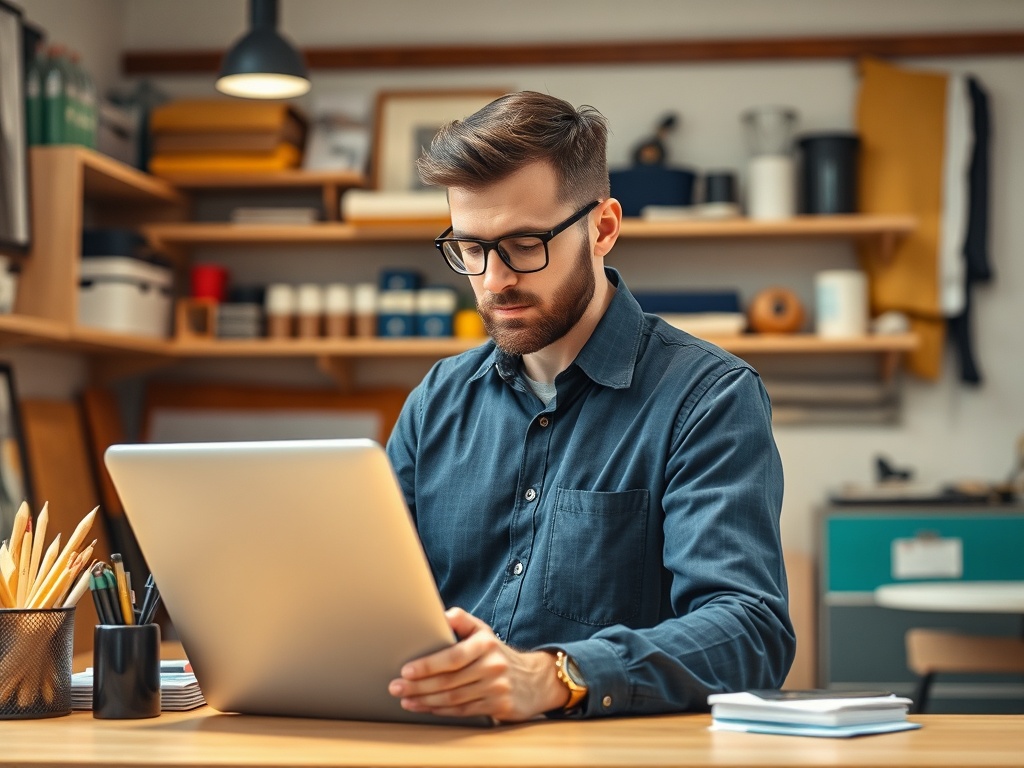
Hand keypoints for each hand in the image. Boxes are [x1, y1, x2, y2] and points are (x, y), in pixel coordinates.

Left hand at [387, 607, 569, 721]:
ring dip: (425, 700)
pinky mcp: (498, 707)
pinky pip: (463, 710)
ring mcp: (497, 688)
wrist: (535, 679)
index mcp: (486, 644)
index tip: (406, 669)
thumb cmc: (497, 653)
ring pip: (453, 698)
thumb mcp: (483, 631)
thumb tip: (439, 615)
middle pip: (449, 680)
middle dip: (418, 685)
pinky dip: (440, 710)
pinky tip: (425, 707)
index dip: (428, 665)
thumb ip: (461, 621)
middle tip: (396, 687)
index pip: (452, 656)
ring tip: (405, 699)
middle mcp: (493, 665)